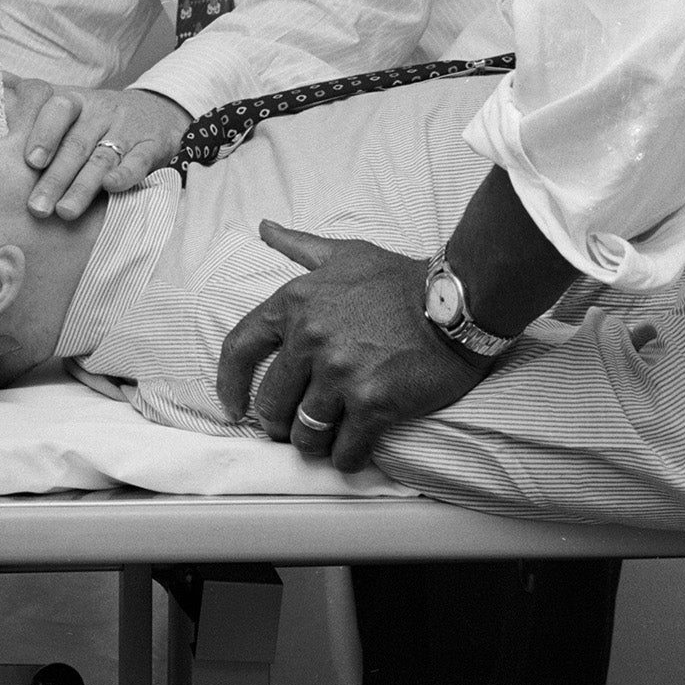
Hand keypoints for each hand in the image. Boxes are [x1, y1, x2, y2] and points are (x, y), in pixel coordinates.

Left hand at [21, 86, 189, 220]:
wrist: (154, 112)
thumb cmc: (94, 116)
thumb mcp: (63, 99)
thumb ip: (24, 94)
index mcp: (75, 101)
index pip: (58, 111)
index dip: (44, 134)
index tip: (30, 161)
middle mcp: (100, 113)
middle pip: (76, 145)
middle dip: (56, 177)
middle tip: (37, 207)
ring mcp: (126, 130)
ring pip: (102, 158)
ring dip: (83, 186)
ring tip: (65, 212)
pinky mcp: (150, 147)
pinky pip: (137, 161)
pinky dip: (125, 175)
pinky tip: (111, 187)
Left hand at [215, 223, 487, 470]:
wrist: (456, 303)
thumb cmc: (399, 279)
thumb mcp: (344, 254)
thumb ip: (299, 246)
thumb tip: (265, 227)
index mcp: (294, 304)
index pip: (240, 348)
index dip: (229, 384)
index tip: (232, 406)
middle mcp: (310, 340)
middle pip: (272, 402)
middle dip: (279, 420)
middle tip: (294, 425)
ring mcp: (340, 374)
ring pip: (305, 432)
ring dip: (312, 442)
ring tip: (325, 439)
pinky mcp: (373, 405)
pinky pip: (345, 450)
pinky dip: (345, 458)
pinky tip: (352, 452)